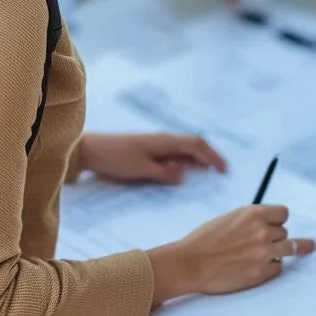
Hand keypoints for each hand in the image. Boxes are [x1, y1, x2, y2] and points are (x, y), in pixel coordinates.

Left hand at [79, 133, 226, 184]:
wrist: (91, 150)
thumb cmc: (115, 158)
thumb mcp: (141, 169)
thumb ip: (164, 173)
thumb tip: (184, 175)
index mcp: (165, 141)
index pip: (197, 144)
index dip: (213, 156)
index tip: (224, 170)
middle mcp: (163, 140)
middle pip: (193, 145)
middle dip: (208, 156)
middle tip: (220, 172)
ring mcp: (155, 144)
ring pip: (182, 150)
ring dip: (196, 160)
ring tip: (208, 173)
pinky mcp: (147, 150)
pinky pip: (172, 154)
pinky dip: (182, 162)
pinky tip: (184, 171)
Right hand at [148, 205, 315, 305]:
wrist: (191, 263)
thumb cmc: (203, 240)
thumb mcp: (228, 219)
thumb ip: (248, 220)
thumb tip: (264, 225)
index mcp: (253, 214)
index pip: (283, 213)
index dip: (280, 219)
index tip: (279, 223)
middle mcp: (262, 232)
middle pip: (284, 232)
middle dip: (276, 236)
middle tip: (263, 243)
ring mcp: (264, 253)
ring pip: (289, 248)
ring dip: (288, 249)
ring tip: (309, 246)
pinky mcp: (261, 273)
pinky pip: (278, 268)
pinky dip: (271, 268)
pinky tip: (259, 268)